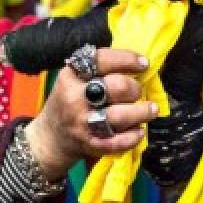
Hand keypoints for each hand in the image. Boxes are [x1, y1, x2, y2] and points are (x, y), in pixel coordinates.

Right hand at [26, 48, 158, 179]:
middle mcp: (75, 98)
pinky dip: (133, 137)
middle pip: (118, 87)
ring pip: (121, 115)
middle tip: (138, 92)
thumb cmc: (68, 101)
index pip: (102, 60)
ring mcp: (82, 123)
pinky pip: (118, 142)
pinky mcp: (90, 143)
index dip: (128, 59)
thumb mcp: (72, 79)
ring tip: (151, 110)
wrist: (50, 136)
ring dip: (142, 112)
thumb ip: (97, 70)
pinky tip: (139, 131)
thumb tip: (135, 64)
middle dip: (135, 88)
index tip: (144, 64)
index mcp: (71, 76)